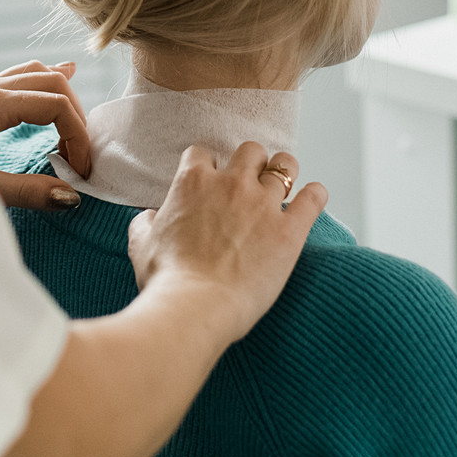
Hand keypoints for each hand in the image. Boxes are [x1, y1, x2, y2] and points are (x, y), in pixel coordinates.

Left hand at [0, 61, 94, 212]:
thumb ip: (27, 192)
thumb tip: (71, 196)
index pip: (56, 105)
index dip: (78, 137)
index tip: (81, 172)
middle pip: (52, 83)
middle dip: (75, 118)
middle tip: (78, 158)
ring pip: (36, 73)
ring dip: (62, 98)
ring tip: (76, 130)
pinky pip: (20, 75)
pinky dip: (45, 81)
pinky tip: (62, 77)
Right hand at [126, 143, 325, 344]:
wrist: (195, 307)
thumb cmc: (166, 281)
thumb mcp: (141, 246)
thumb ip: (145, 223)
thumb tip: (149, 217)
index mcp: (192, 182)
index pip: (202, 153)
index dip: (207, 166)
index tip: (210, 180)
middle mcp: (230, 183)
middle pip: (250, 150)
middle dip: (251, 163)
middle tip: (251, 182)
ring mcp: (262, 204)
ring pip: (285, 165)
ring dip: (285, 172)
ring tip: (285, 184)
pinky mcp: (289, 229)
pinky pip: (313, 197)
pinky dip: (315, 195)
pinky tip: (312, 198)